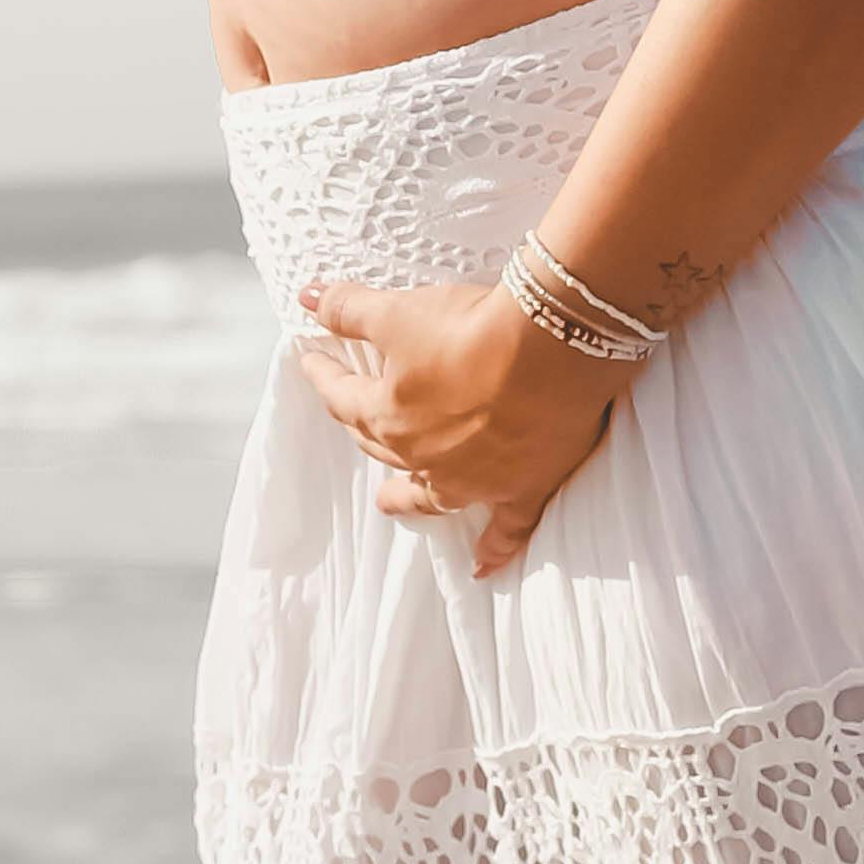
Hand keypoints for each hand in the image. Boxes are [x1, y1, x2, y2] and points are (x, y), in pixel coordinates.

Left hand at [292, 274, 622, 575]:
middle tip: (355, 418)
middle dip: (362, 430)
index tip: (312, 360)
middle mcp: (424, 458)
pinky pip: (507, 530)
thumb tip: (308, 297)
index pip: (342, 397)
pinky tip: (482, 566)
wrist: (554, 347)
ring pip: (430, 496)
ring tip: (389, 504)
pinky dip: (494, 549)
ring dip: (408, 500)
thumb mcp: (400, 312)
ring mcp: (474, 480)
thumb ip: (352, 309)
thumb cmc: (472, 328)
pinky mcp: (523, 488)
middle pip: (382, 446)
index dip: (324, 375)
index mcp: (388, 418)